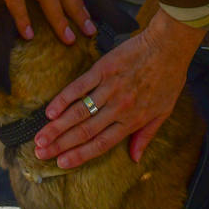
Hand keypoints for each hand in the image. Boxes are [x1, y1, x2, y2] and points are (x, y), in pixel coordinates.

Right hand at [34, 10, 202, 167]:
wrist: (168, 46)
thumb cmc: (169, 77)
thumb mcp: (164, 111)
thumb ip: (146, 135)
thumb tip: (135, 158)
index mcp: (132, 120)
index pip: (101, 144)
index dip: (79, 155)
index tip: (61, 163)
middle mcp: (118, 108)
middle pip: (84, 131)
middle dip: (60, 144)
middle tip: (40, 153)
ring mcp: (109, 88)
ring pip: (78, 112)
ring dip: (56, 127)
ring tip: (39, 138)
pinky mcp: (103, 69)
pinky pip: (79, 87)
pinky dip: (63, 99)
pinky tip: (50, 110)